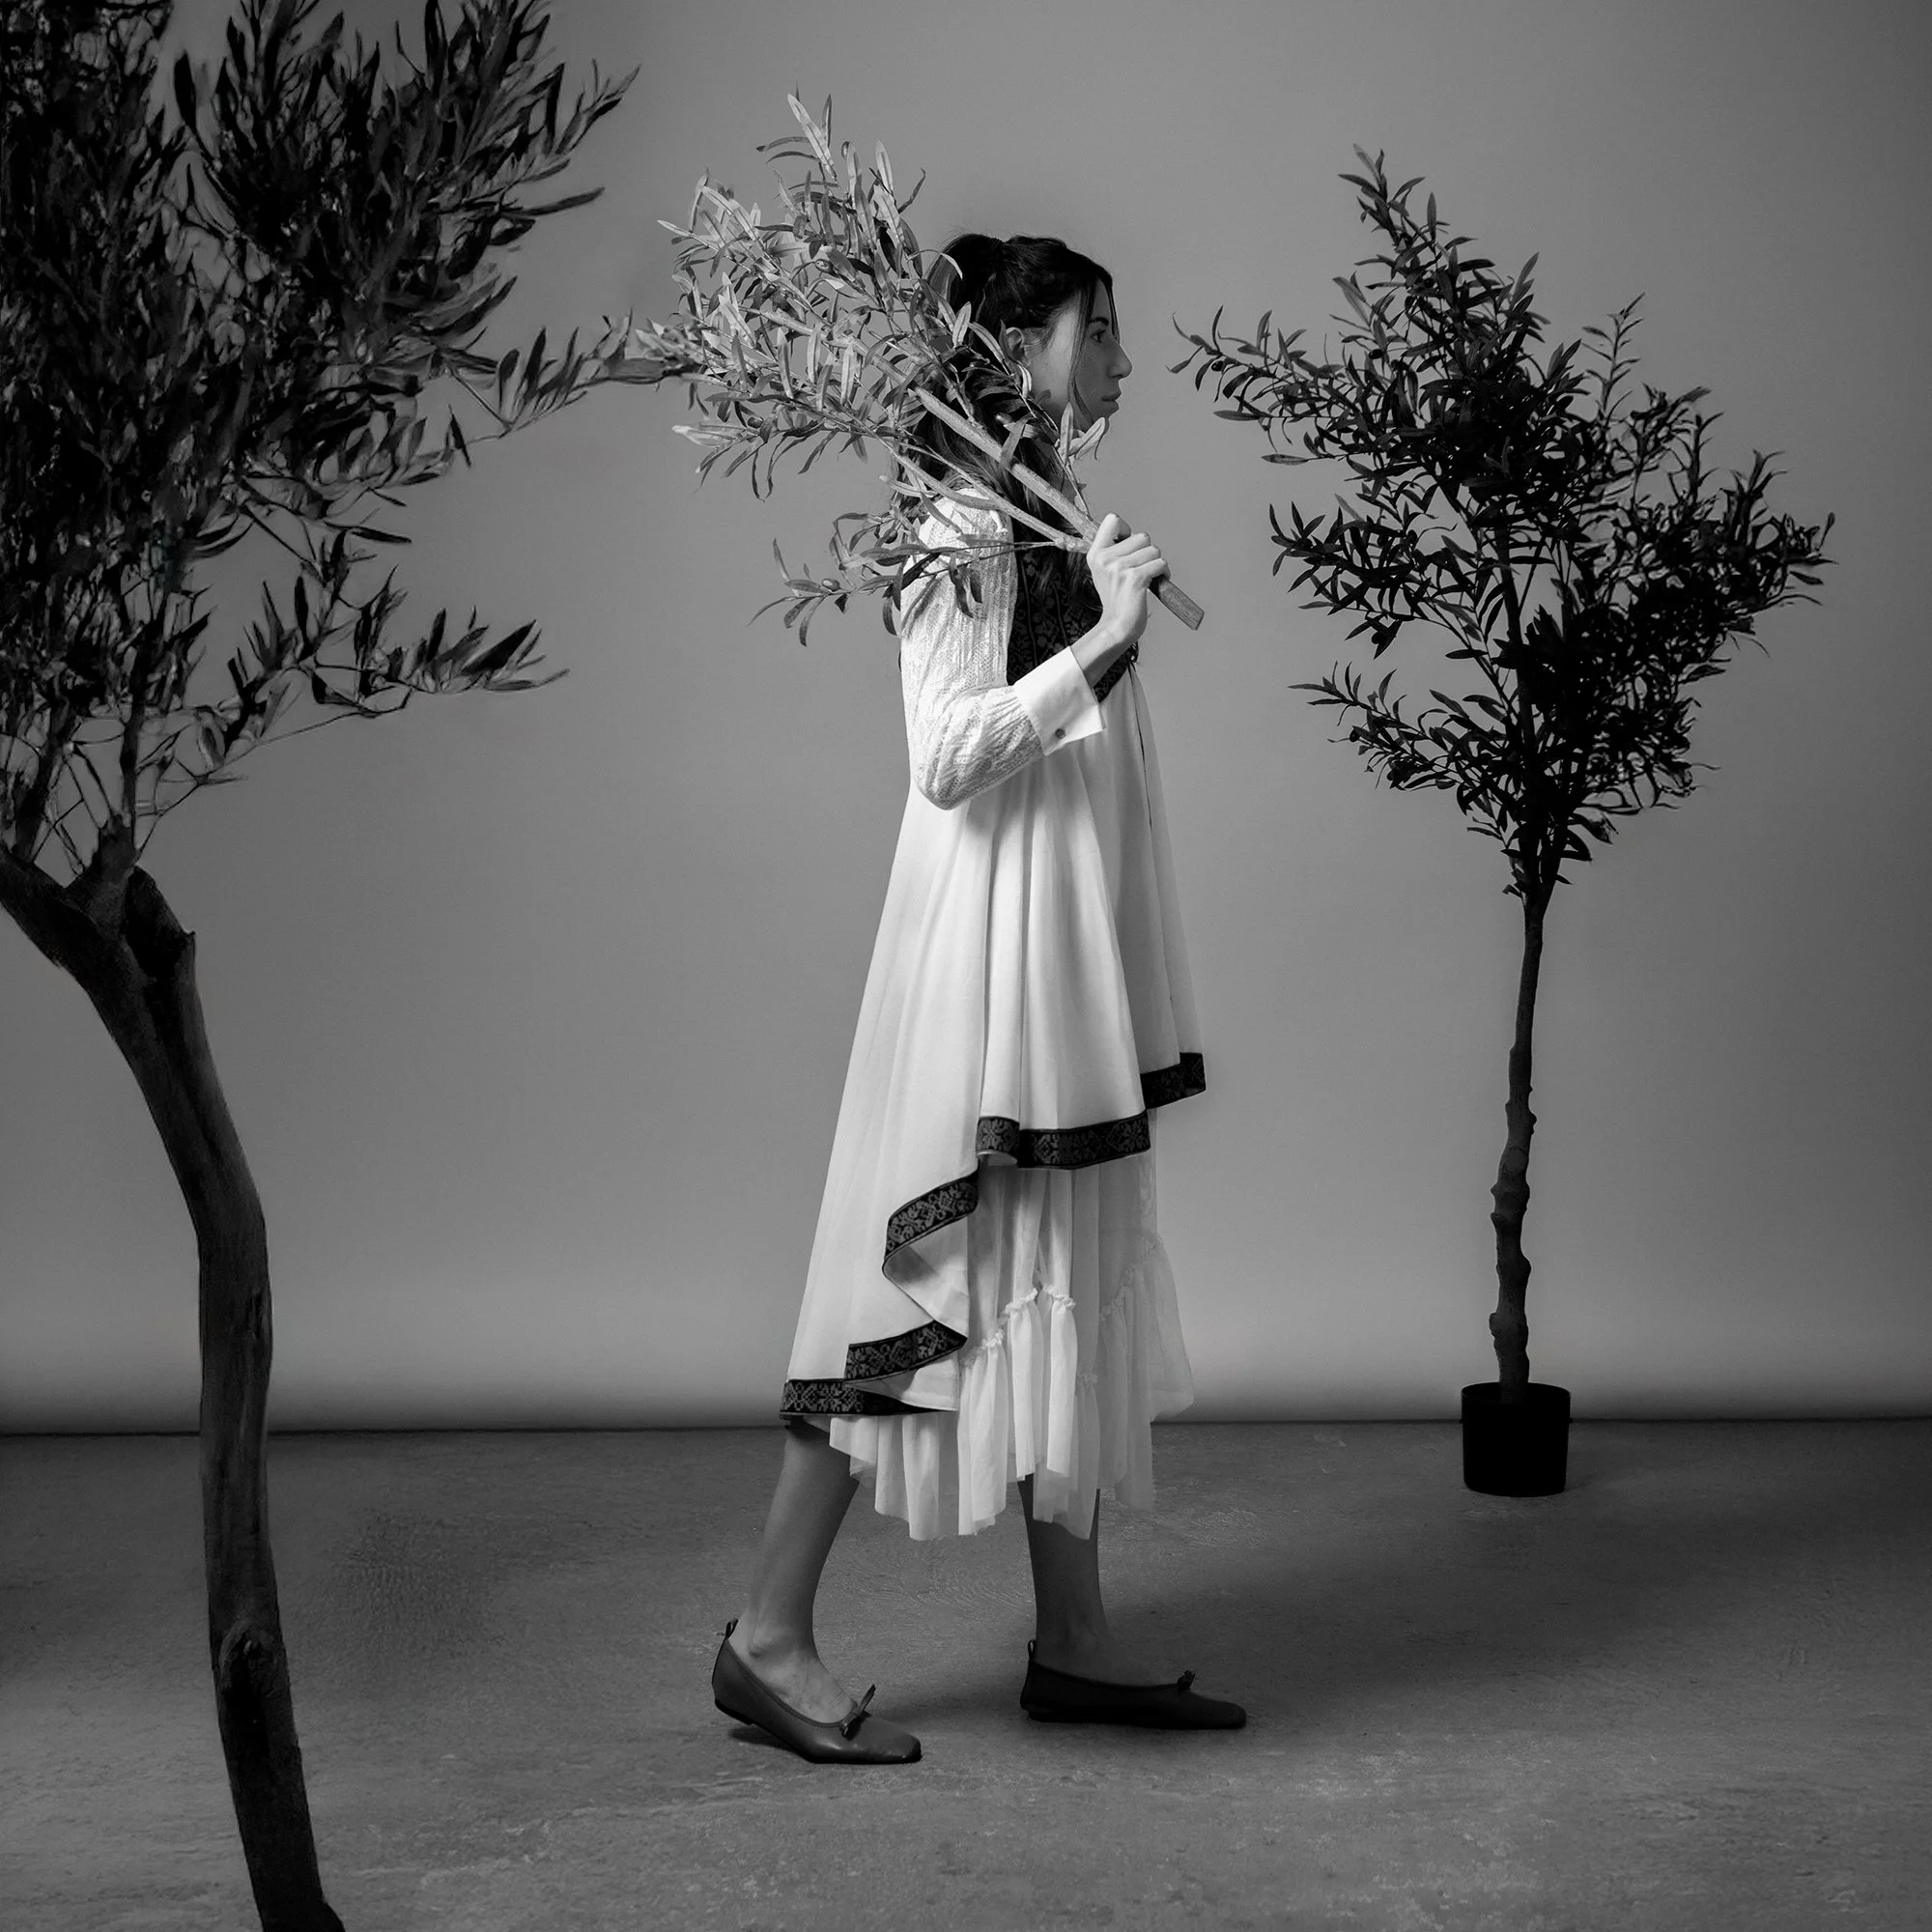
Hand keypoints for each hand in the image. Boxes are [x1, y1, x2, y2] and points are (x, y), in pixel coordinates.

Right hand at [1085, 513, 1165, 646]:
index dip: (1127, 529)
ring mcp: (1119, 568)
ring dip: (1156, 563)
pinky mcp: (1135, 578)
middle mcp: (1105, 559)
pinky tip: (1157, 582)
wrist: (1117, 627)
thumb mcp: (1105, 572)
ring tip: (1149, 577)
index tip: (1129, 545)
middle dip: (1148, 552)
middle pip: (1142, 536)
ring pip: (1154, 550)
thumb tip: (1130, 534)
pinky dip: (1164, 572)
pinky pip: (1160, 563)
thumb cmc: (1116, 600)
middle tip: (1141, 568)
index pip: (1113, 520)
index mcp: (1095, 554)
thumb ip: (1113, 551)